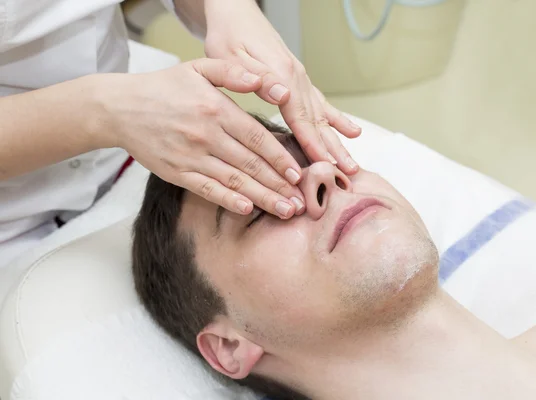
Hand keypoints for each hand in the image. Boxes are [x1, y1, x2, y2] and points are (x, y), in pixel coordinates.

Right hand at [95, 59, 304, 218]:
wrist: (120, 108)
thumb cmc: (164, 87)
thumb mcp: (198, 68)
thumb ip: (233, 72)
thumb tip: (264, 79)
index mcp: (216, 109)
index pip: (257, 137)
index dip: (280, 158)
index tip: (298, 174)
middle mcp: (206, 135)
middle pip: (251, 164)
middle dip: (279, 185)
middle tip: (301, 201)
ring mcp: (191, 156)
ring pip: (234, 181)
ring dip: (263, 198)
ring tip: (285, 210)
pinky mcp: (177, 173)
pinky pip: (207, 190)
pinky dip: (228, 201)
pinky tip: (248, 210)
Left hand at [203, 0, 361, 174]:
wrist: (236, 13)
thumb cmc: (228, 36)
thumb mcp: (231, 56)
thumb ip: (257, 77)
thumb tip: (282, 96)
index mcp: (281, 75)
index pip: (299, 117)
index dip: (311, 143)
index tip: (324, 164)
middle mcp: (296, 79)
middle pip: (317, 120)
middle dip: (332, 148)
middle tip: (348, 172)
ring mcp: (300, 80)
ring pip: (322, 115)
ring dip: (337, 140)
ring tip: (352, 163)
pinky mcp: (299, 80)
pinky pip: (321, 103)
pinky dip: (336, 120)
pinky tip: (350, 131)